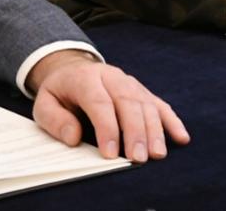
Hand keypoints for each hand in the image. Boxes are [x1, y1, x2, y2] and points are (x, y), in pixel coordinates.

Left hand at [25, 50, 189, 163]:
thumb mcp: (44, 103)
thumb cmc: (60, 92)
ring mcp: (130, 82)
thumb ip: (55, 120)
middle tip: (138, 158)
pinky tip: (181, 137)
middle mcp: (111, 77)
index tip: (110, 154)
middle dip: (135, 132)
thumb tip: (73, 137)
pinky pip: (159, 104)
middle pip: (127, 102)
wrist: (73, 68)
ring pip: (146, 103)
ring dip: (154, 130)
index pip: (99, 102)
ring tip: (156, 154)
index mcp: (85, 78)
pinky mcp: (142, 91)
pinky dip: (171, 121)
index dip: (107, 128)